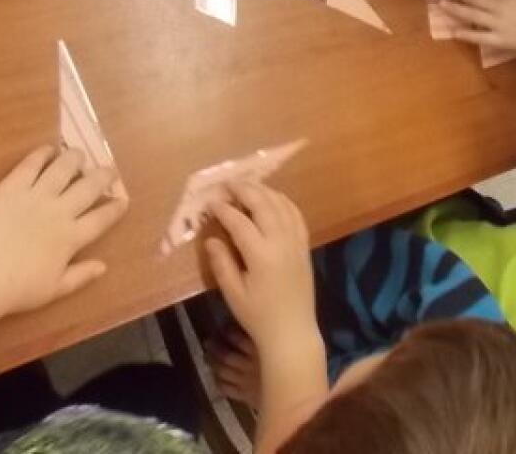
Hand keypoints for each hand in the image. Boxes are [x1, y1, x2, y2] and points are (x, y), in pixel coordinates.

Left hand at [0, 147, 127, 317]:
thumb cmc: (16, 289)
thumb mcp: (54, 290)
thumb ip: (80, 276)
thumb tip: (103, 266)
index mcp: (71, 238)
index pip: (101, 219)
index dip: (114, 208)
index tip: (123, 200)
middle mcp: (59, 211)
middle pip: (88, 187)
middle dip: (103, 176)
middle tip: (109, 170)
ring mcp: (36, 195)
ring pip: (63, 169)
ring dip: (75, 159)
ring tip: (80, 154)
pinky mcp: (12, 186)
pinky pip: (31, 165)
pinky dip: (42, 154)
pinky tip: (48, 149)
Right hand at [206, 182, 316, 354]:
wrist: (292, 331)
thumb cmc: (259, 316)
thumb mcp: (233, 294)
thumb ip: (222, 263)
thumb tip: (211, 239)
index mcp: (261, 255)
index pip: (240, 221)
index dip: (224, 209)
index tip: (211, 203)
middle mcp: (281, 242)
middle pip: (263, 204)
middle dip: (244, 190)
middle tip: (228, 184)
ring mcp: (296, 242)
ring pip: (281, 205)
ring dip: (264, 191)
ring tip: (247, 187)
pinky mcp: (304, 246)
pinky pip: (296, 215)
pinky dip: (283, 201)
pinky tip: (272, 198)